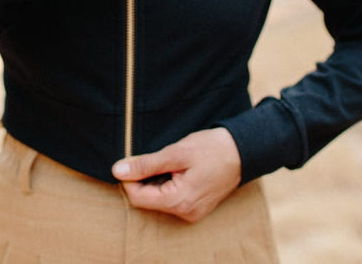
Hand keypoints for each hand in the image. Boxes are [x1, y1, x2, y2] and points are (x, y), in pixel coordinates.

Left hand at [111, 128, 241, 222]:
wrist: (243, 151)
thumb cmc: (212, 149)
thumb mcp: (176, 152)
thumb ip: (146, 164)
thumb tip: (118, 171)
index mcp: (179, 201)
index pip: (137, 198)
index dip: (129, 178)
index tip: (132, 160)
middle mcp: (185, 213)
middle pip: (147, 200)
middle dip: (144, 179)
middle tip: (155, 158)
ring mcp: (192, 212)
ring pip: (158, 199)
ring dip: (156, 180)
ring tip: (171, 163)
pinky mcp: (196, 207)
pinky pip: (172, 199)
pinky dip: (167, 184)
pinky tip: (177, 169)